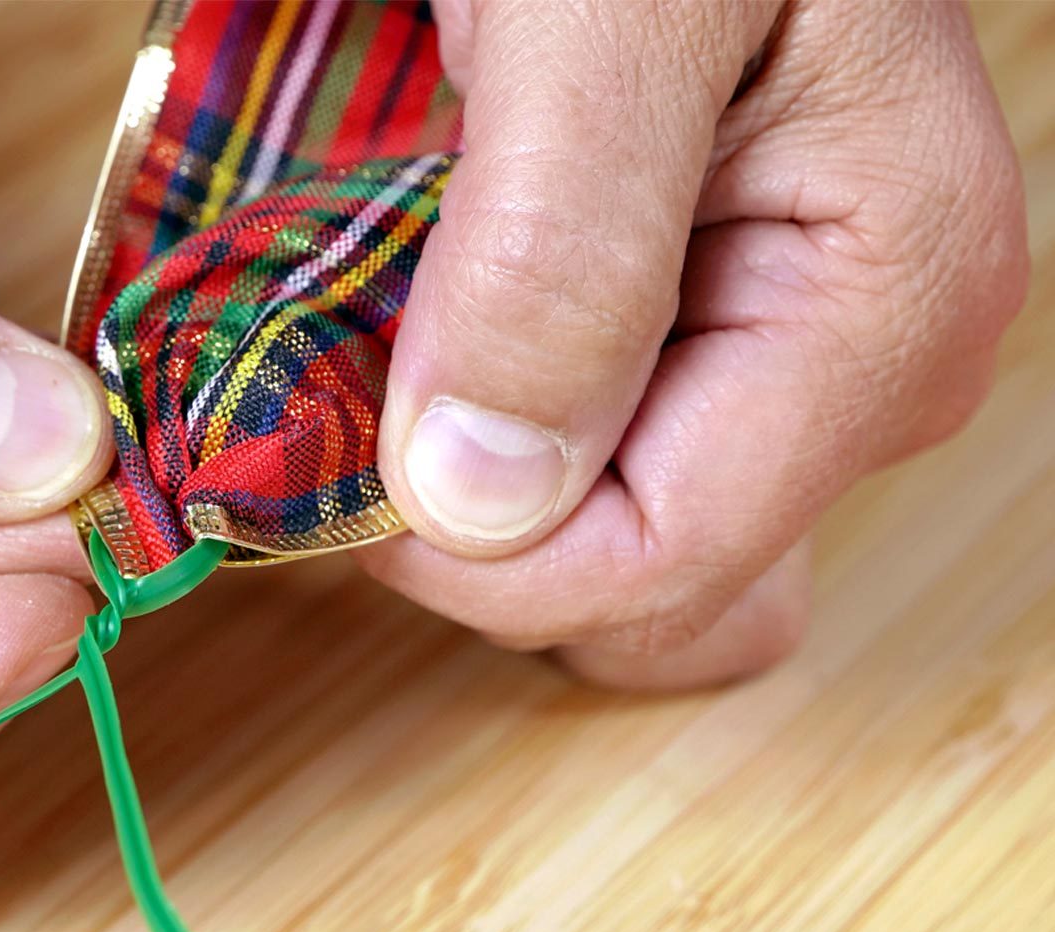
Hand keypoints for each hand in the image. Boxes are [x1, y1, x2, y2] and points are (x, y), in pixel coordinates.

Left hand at [365, 0, 1027, 688]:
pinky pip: (597, 489)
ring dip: (470, 519)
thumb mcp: (613, 10)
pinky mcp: (713, 348)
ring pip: (617, 565)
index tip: (323, 448)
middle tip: (346, 394)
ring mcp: (791, 369)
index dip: (463, 553)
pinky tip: (424, 366)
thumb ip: (559, 250)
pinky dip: (489, 468)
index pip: (657, 566)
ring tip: (384, 364)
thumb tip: (480, 497)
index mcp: (885, 311)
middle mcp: (865, 374)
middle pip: (646, 595)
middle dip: (474, 543)